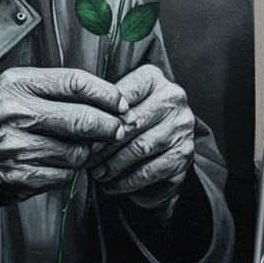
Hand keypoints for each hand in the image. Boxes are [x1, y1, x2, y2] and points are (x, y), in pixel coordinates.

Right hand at [0, 67, 127, 223]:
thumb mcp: (6, 93)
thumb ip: (48, 91)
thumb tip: (102, 99)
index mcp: (14, 84)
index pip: (75, 81)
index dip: (106, 93)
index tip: (120, 103)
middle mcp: (15, 112)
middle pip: (83, 117)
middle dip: (108, 127)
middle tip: (115, 131)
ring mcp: (16, 147)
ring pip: (78, 151)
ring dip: (86, 154)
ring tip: (77, 150)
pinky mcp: (19, 177)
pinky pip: (64, 175)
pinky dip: (67, 173)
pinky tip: (56, 166)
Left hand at [90, 64, 194, 201]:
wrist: (160, 147)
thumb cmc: (128, 122)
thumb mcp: (116, 104)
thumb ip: (101, 105)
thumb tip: (79, 121)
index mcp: (152, 78)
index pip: (122, 93)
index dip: (100, 116)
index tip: (82, 135)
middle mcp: (173, 97)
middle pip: (132, 122)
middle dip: (104, 144)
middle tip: (85, 158)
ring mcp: (182, 126)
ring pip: (141, 148)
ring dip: (113, 165)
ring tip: (96, 173)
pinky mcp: (185, 154)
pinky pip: (151, 170)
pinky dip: (127, 181)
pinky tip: (111, 185)